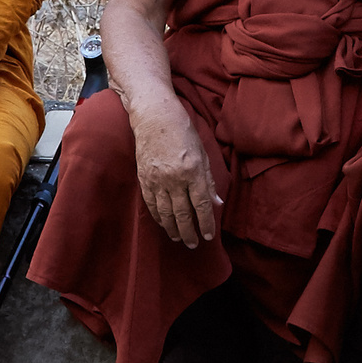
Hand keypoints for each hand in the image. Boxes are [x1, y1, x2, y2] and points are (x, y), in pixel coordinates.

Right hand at [129, 103, 221, 248]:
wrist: (155, 118)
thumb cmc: (183, 132)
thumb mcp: (203, 154)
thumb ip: (209, 181)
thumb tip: (217, 203)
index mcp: (193, 172)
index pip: (201, 205)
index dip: (205, 223)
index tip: (208, 236)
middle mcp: (175, 179)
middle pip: (182, 213)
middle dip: (188, 232)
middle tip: (193, 244)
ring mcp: (157, 180)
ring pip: (165, 212)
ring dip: (172, 228)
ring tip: (178, 238)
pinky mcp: (144, 178)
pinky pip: (151, 203)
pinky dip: (157, 216)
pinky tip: (163, 224)